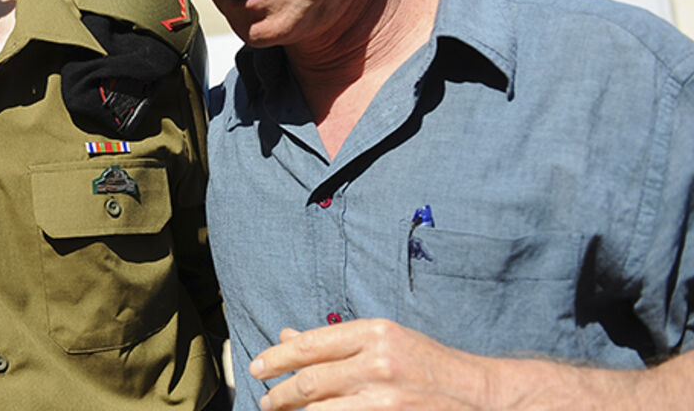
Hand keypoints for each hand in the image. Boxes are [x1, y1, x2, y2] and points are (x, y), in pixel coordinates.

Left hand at [250, 319, 493, 410]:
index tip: (258, 367)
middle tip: (266, 399)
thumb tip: (287, 337)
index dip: (277, 358)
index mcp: (376, 334)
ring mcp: (385, 398)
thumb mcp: (385, 341)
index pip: (311, 344)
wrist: (479, 397)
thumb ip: (336, 342)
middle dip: (280, 393)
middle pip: (310, 381)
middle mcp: (379, 363)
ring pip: (320, 409)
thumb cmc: (430, 366)